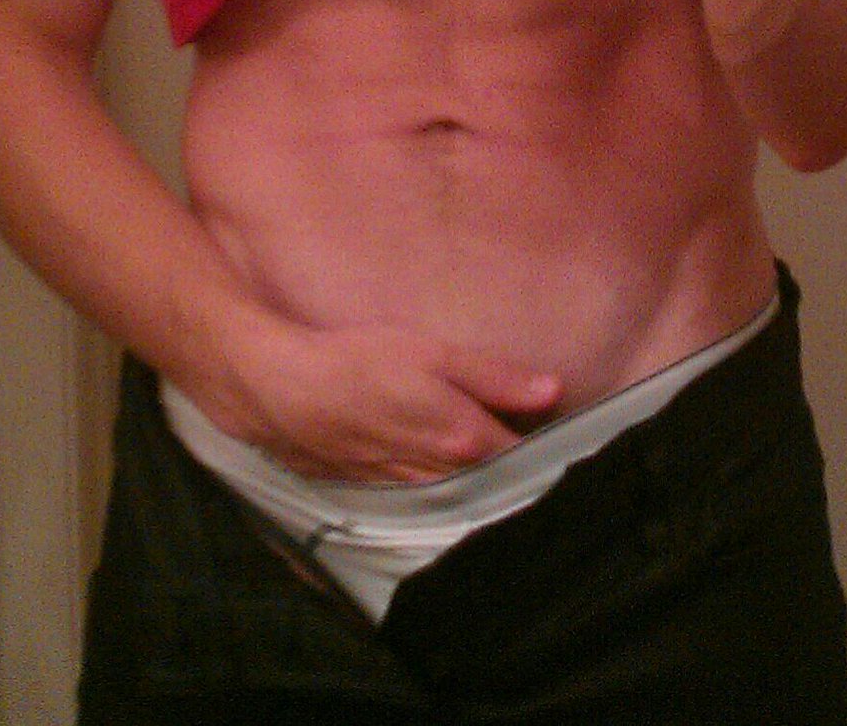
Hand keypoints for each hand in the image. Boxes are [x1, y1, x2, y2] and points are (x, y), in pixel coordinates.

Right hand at [194, 313, 562, 483]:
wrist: (285, 393)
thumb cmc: (361, 362)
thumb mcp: (435, 355)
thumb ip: (494, 377)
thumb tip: (552, 391)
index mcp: (463, 440)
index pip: (521, 455)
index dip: (544, 445)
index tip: (561, 435)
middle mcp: (440, 472)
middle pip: (492, 480)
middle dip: (515, 468)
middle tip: (537, 450)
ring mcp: (406, 484)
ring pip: (457, 490)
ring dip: (478, 480)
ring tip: (497, 463)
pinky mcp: (375, 485)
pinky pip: (422, 491)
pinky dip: (439, 483)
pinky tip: (439, 470)